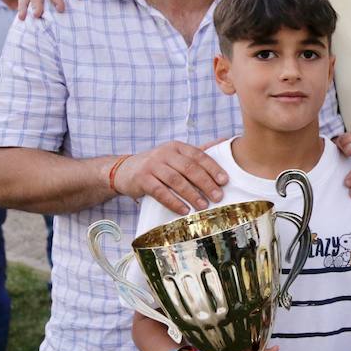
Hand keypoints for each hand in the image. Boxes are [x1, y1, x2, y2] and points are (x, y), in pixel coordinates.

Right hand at [113, 139, 228, 212]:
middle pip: (189, 168)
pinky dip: (173, 201)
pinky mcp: (142, 179)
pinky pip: (160, 192)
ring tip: (203, 205)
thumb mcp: (176, 155)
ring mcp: (152, 165)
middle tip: (218, 197)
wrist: (125, 170)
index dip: (213, 168)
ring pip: (175, 180)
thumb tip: (223, 140)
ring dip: (191, 194)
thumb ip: (198, 151)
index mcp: (176, 147)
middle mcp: (164, 153)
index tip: (224, 181)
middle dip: (206, 183)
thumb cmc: (158, 164)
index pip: (198, 155)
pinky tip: (184, 210)